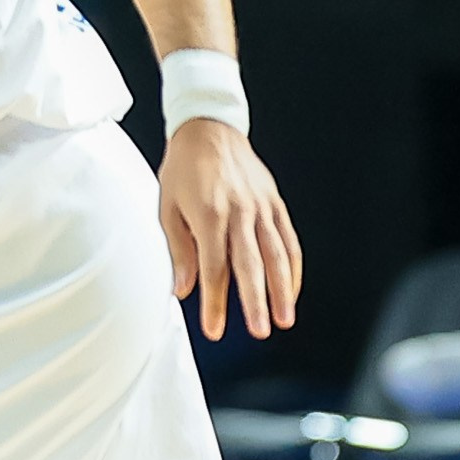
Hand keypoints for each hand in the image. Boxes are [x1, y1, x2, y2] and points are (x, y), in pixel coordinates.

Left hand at [159, 120, 300, 341]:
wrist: (209, 128)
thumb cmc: (183, 168)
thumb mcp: (167, 206)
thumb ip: (177, 249)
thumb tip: (182, 289)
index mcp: (209, 213)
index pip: (213, 268)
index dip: (215, 302)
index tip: (214, 329)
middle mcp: (240, 212)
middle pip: (251, 264)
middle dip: (256, 301)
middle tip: (260, 330)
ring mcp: (261, 207)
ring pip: (277, 254)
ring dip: (282, 290)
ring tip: (284, 319)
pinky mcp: (274, 203)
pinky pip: (288, 239)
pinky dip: (292, 267)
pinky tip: (291, 290)